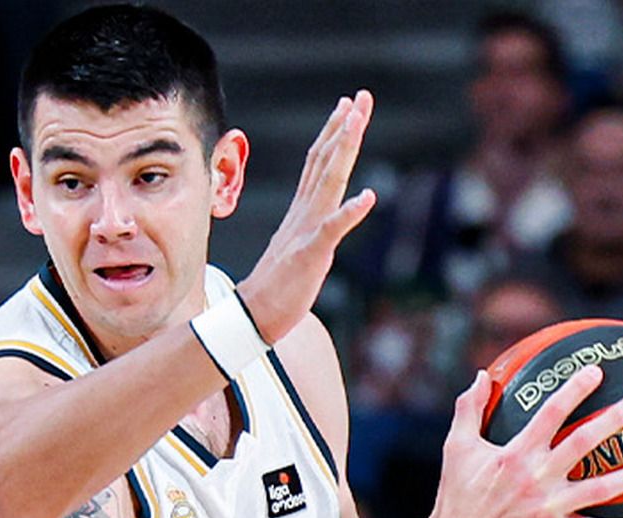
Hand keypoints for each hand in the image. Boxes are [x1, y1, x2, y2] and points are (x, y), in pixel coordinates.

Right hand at [237, 90, 377, 344]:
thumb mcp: (300, 248)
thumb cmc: (278, 286)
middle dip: (344, 128)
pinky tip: (368, 197)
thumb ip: (316, 228)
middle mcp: (305, 213)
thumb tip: (332, 217)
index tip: (347, 106)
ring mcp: (307, 231)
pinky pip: (332, 230)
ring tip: (357, 122)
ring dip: (343, 151)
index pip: (318, 163)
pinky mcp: (310, 254)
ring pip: (328, 183)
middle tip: (360, 97)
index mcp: (302, 211)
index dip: (334, 132)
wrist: (254, 315)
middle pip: (325, 161)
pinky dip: (349, 212)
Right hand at [431, 364, 622, 517]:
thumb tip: (482, 375)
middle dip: (611, 421)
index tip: (596, 371)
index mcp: (514, 454)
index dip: (574, 390)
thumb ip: (468, 409)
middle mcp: (535, 478)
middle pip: (582, 444)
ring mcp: (547, 508)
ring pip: (599, 489)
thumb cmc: (456, 496)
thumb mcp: (456, 448)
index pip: (549, 414)